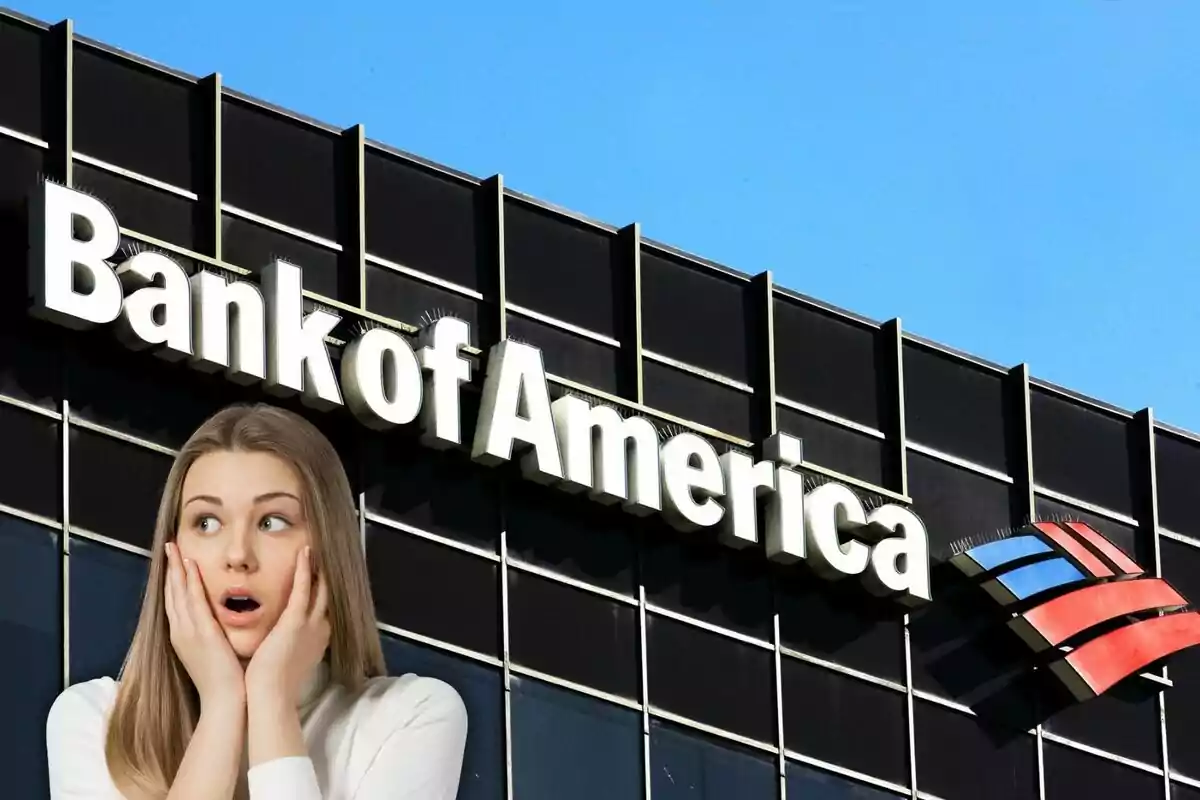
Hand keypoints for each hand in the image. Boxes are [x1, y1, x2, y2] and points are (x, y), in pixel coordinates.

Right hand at [164, 542, 245, 711]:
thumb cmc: (224, 680)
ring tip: (174, 548)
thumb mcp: (212, 652)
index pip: (175, 602)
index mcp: (183, 636)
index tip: (173, 560)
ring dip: (176, 569)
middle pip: (172, 593)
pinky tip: (190, 567)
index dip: (173, 580)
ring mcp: (189, 632)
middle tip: (169, 546)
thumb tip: (216, 622)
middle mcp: (181, 632)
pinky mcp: (202, 634)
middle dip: (170, 569)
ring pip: (179, 593)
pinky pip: (194, 603)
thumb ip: (211, 634)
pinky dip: (190, 583)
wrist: (224, 702)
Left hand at [244, 546, 329, 707]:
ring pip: (319, 587)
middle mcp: (319, 628)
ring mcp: (311, 624)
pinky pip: (304, 588)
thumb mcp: (285, 659)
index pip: (321, 607)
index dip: (323, 589)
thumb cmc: (271, 685)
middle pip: (327, 594)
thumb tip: (279, 639)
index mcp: (316, 638)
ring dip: (317, 566)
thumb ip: (287, 645)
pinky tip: (304, 552)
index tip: (321, 575)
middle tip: (325, 554)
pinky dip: (305, 569)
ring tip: (315, 546)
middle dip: (326, 575)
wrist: (269, 697)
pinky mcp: (296, 621)